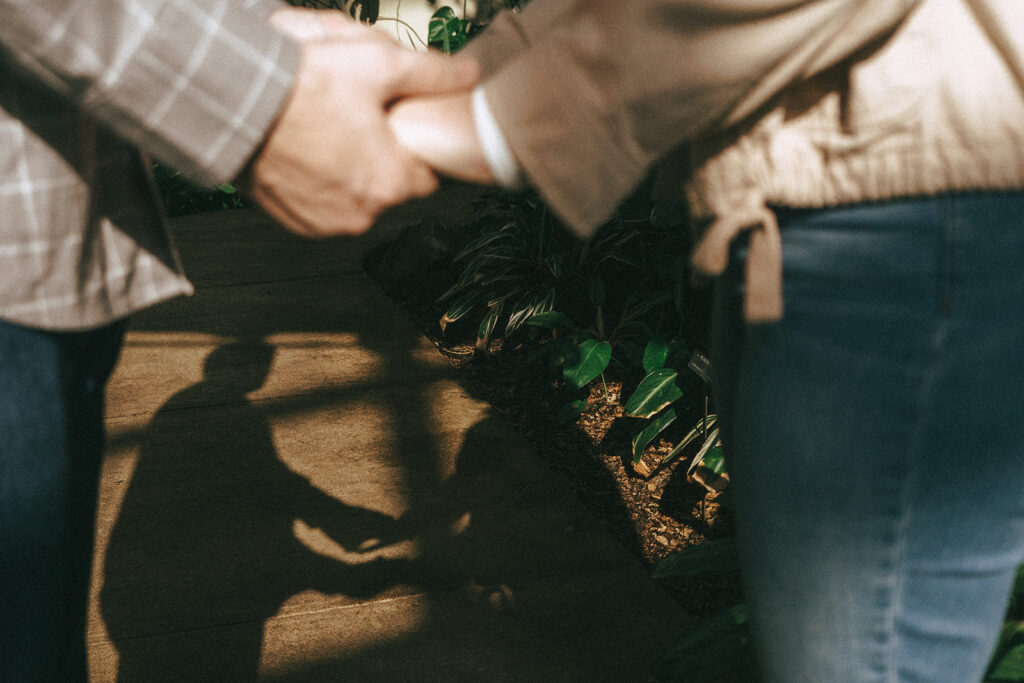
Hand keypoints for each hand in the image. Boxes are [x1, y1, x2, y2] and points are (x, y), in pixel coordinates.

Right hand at [240, 9, 479, 237]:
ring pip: (357, 200)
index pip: (425, 177)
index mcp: (390, 181)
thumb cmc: (302, 84)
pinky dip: (320, 188)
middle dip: (382, 163)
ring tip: (330, 137)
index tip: (397, 130)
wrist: (233, 103)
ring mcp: (326, 223)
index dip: (414, 150)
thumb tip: (469, 74)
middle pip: (390, 189)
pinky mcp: (296, 223)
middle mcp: (362, 212)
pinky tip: (308, 155)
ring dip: (351, 177)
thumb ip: (430, 73)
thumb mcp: (377, 63)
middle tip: (360, 126)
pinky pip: (322, 208)